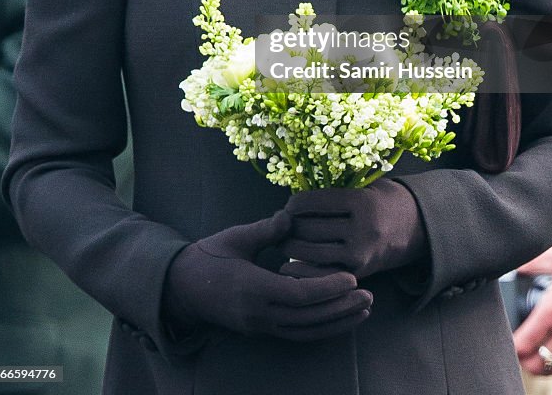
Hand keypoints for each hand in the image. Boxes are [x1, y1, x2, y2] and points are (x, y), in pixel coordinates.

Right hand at [163, 210, 371, 341]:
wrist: (182, 288)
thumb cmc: (209, 257)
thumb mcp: (235, 237)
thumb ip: (265, 230)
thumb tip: (290, 217)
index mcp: (253, 289)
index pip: (299, 295)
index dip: (327, 288)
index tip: (351, 277)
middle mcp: (259, 314)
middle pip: (308, 318)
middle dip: (341, 308)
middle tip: (370, 296)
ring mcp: (260, 326)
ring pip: (305, 331)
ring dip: (337, 322)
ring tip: (364, 311)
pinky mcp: (262, 330)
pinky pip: (297, 334)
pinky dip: (321, 329)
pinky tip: (339, 320)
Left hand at [280, 180, 426, 278]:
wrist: (416, 227)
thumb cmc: (384, 200)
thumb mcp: (365, 187)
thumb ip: (336, 193)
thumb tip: (297, 200)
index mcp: (361, 202)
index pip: (315, 202)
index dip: (295, 204)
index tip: (288, 205)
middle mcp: (361, 229)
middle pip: (310, 228)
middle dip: (289, 227)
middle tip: (280, 224)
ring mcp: (360, 255)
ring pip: (312, 252)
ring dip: (291, 247)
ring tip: (282, 241)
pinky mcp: (359, 273)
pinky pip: (323, 272)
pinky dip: (304, 270)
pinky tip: (290, 265)